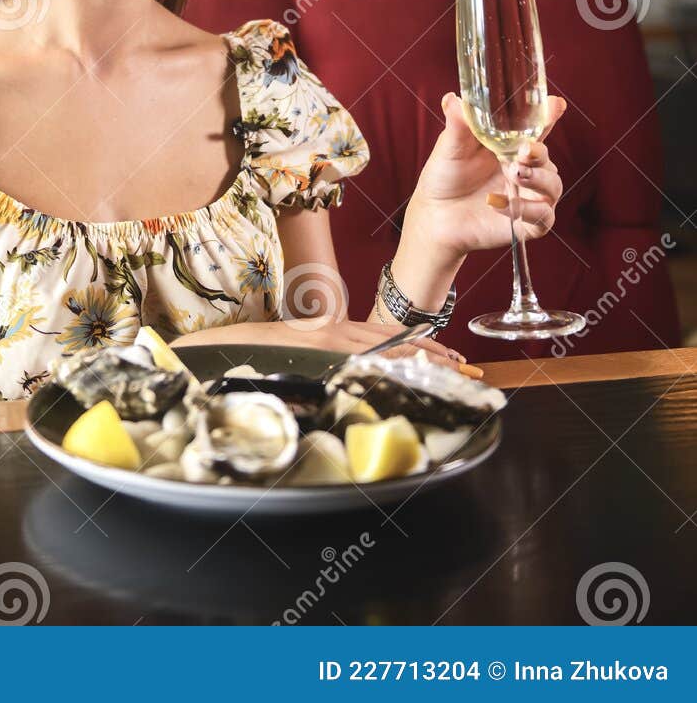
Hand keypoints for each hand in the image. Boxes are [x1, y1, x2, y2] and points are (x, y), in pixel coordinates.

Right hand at [268, 316, 477, 374]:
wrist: (238, 345)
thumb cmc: (272, 351)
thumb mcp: (311, 347)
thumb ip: (337, 352)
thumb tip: (364, 368)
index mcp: (341, 328)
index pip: (392, 334)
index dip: (424, 342)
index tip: (450, 355)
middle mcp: (342, 331)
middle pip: (398, 340)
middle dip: (435, 353)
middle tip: (465, 366)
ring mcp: (333, 343)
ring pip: (389, 349)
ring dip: (424, 360)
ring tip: (452, 371)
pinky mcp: (323, 354)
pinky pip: (365, 361)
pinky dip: (391, 366)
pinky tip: (410, 373)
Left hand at [408, 91, 565, 259]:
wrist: (436, 215)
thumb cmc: (446, 176)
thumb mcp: (450, 147)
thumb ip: (458, 124)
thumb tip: (452, 99)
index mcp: (512, 145)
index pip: (536, 128)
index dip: (549, 115)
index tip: (556, 104)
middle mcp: (527, 169)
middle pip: (547, 157)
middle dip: (540, 152)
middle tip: (525, 150)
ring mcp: (530, 197)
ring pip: (553, 186)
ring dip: (539, 179)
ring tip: (515, 174)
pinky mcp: (528, 224)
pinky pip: (542, 217)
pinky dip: (525, 210)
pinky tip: (498, 204)